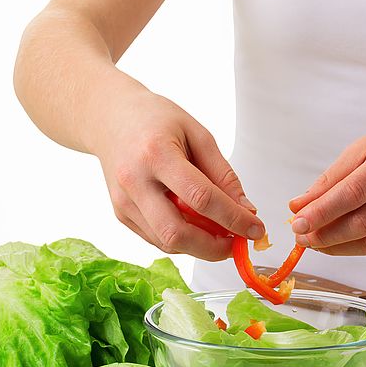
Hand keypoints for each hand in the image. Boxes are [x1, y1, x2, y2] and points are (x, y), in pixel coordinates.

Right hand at [93, 89, 264, 259]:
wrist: (110, 118)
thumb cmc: (156, 120)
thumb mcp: (198, 134)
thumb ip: (223, 175)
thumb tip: (246, 210)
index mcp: (156, 154)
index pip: (201, 198)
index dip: (233, 219)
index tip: (256, 229)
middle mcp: (134, 182)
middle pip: (176, 233)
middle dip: (214, 248)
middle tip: (237, 243)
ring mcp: (123, 202)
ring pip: (167, 242)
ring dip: (201, 246)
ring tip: (221, 232)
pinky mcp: (121, 214)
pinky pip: (158, 239)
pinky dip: (184, 240)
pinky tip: (197, 226)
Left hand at [288, 118, 365, 255]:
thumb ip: (333, 177)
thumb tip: (298, 205)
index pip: (353, 192)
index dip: (322, 212)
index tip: (296, 222)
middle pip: (363, 222)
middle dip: (326, 234)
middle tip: (302, 237)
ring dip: (338, 247)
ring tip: (316, 242)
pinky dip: (357, 247)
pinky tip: (340, 242)